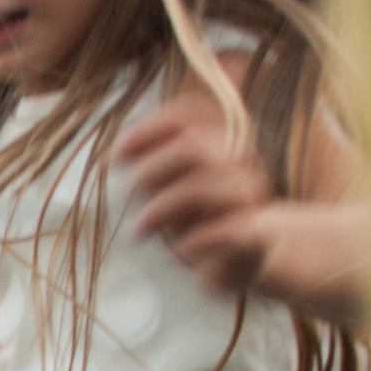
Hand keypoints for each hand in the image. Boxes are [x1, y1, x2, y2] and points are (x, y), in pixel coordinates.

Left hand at [117, 94, 285, 297]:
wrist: (254, 255)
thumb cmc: (204, 216)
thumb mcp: (176, 185)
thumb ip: (156, 166)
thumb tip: (118, 154)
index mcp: (221, 141)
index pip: (186, 115)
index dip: (147, 129)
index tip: (116, 153)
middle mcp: (240, 162)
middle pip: (192, 146)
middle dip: (151, 167)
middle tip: (129, 193)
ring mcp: (248, 197)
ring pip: (201, 187)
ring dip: (160, 208)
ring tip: (140, 229)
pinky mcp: (252, 234)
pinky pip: (223, 232)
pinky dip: (192, 241)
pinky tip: (175, 251)